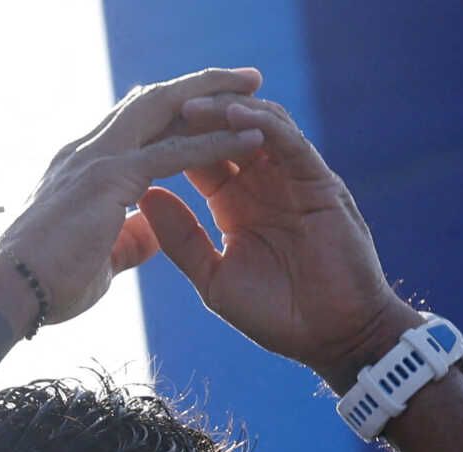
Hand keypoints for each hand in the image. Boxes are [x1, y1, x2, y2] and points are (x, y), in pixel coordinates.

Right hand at [0, 69, 270, 327]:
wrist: (7, 296)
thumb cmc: (45, 288)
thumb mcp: (98, 260)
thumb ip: (127, 240)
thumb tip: (153, 231)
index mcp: (81, 167)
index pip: (134, 125)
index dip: (172, 113)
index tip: (206, 107)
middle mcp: (88, 151)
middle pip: (152, 102)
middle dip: (199, 86)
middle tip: (243, 79)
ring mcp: (98, 159)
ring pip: (166, 109)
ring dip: (214, 97)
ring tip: (255, 87)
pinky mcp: (111, 178)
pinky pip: (175, 152)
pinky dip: (216, 142)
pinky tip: (251, 137)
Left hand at [132, 95, 420, 384]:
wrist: (331, 338)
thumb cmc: (275, 315)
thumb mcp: (214, 278)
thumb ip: (181, 239)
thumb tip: (144, 196)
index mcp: (233, 201)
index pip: (197, 154)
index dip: (168, 139)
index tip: (131, 130)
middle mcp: (262, 181)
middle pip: (224, 129)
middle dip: (192, 115)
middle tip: (156, 103)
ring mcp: (291, 177)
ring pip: (255, 124)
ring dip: (222, 111)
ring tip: (188, 107)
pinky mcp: (319, 181)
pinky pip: (289, 141)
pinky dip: (262, 124)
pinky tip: (233, 115)